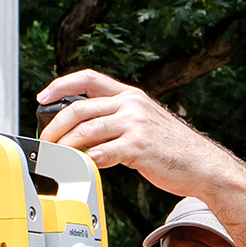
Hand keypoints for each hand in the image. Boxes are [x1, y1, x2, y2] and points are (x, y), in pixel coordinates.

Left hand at [38, 70, 245, 202]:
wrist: (202, 165)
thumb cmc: (172, 149)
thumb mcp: (145, 122)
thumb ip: (117, 120)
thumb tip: (82, 132)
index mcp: (131, 95)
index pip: (88, 78)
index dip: (61, 85)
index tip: (42, 96)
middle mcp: (132, 104)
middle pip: (79, 108)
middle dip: (55, 126)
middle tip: (46, 141)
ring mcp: (135, 125)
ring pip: (86, 131)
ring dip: (66, 146)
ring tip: (58, 156)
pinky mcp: (138, 147)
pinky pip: (101, 153)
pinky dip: (87, 162)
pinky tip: (85, 168)